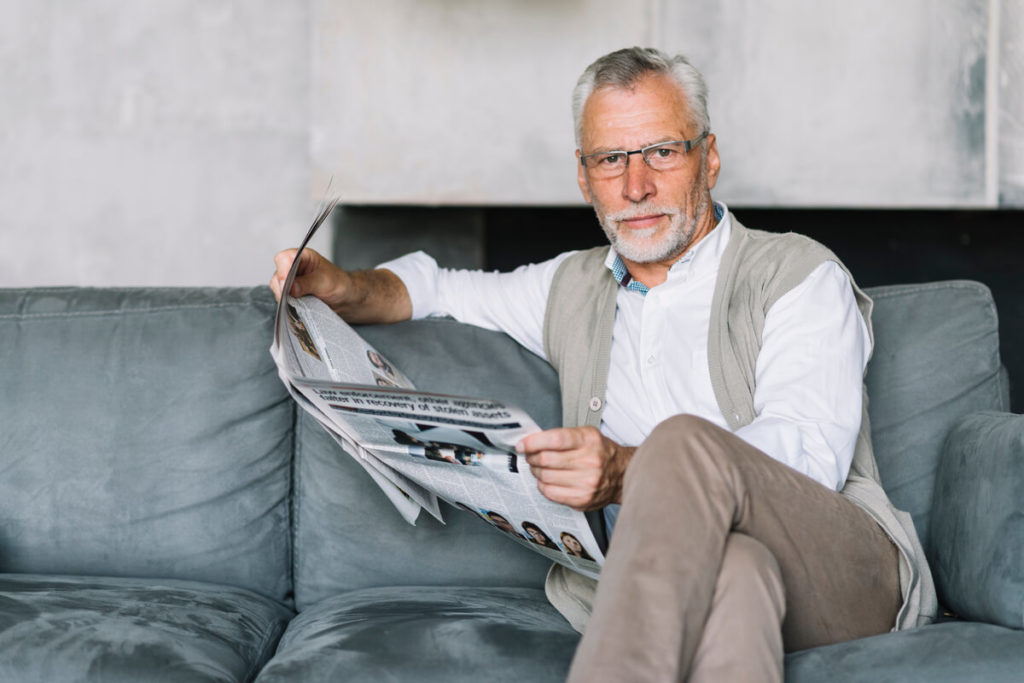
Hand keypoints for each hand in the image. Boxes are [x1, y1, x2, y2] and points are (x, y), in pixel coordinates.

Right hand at [269, 248, 349, 309]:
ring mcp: (290, 281)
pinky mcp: (289, 293)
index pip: (284, 258)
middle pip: (278, 274)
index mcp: (303, 256)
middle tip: (292, 297)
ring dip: (285, 297)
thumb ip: (308, 283)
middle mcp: (293, 267)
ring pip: (277, 288)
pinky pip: (281, 299)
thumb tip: (291, 288)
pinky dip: (287, 304)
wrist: (343, 297)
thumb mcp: (325, 281)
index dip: (283, 271)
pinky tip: (297, 307)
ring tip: (300, 302)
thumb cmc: (338, 283)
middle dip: (283, 287)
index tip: (286, 285)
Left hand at [516, 427, 633, 510]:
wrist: (622, 473)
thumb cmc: (600, 452)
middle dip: (532, 457)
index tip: (522, 444)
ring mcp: (586, 482)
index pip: (555, 440)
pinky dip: (543, 485)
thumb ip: (561, 436)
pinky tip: (547, 480)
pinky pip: (550, 492)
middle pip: (546, 460)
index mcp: (589, 441)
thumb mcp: (586, 434)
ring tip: (539, 467)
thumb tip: (531, 441)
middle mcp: (590, 461)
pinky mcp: (582, 499)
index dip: (533, 442)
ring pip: (545, 477)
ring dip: (536, 471)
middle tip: (530, 455)